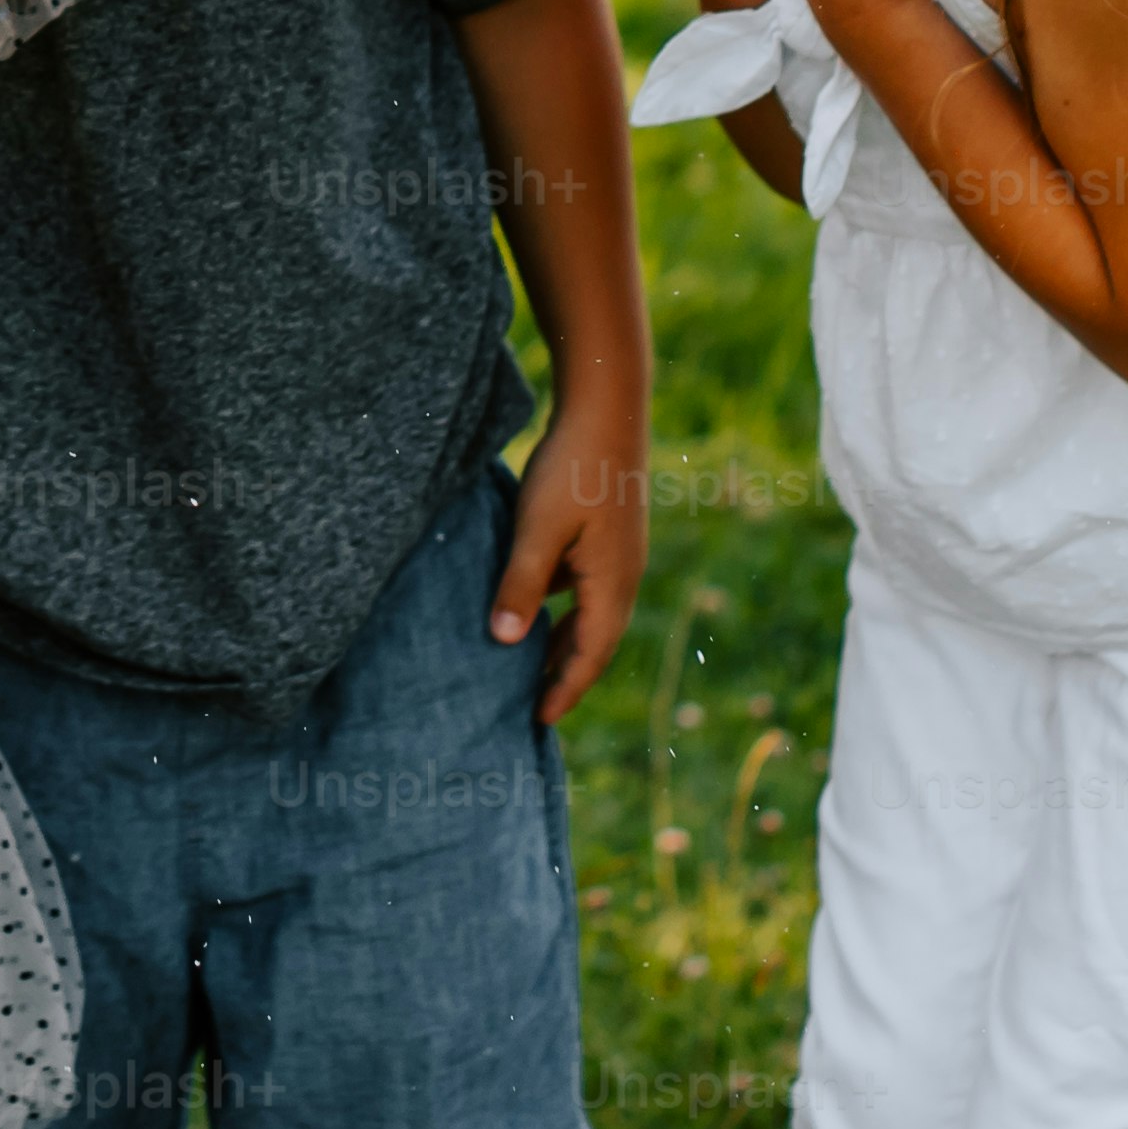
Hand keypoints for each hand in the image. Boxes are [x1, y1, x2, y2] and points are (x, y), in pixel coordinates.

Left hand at [489, 369, 648, 722]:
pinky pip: (580, 586)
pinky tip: (528, 604)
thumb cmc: (573, 469)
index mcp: (612, 585)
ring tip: (524, 665)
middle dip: (564, 674)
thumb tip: (506, 643)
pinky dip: (558, 606)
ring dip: (560, 640)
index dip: (563, 690)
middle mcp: (621, 577)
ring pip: (587, 613)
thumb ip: (521, 585)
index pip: (590, 656)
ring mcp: (615, 555)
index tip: (538, 721)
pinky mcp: (603, 534)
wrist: (605, 407)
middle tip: (530, 706)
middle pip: (593, 641)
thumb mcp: (538, 529)